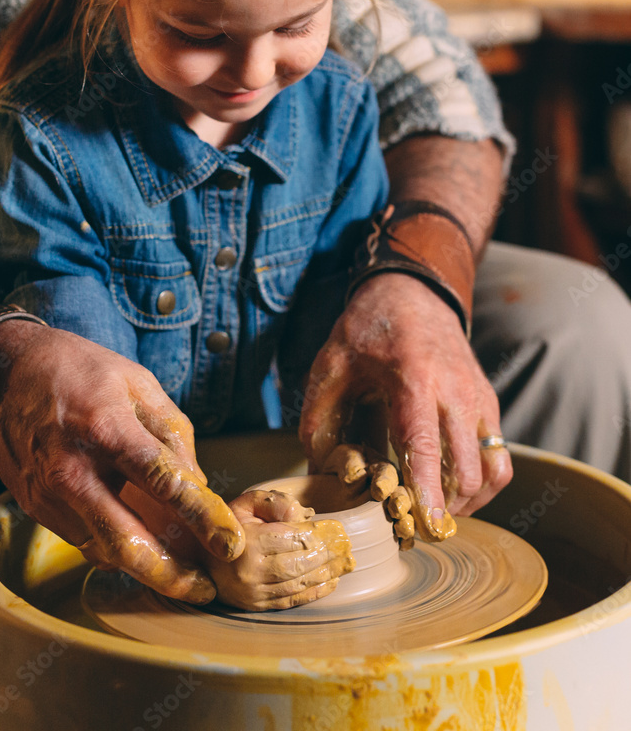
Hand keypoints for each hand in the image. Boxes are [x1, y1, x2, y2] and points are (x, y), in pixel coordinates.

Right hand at [0, 321, 244, 603]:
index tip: (230, 543)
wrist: (6, 372)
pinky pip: (83, 540)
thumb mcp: (137, 383)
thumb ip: (171, 434)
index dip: (202, 516)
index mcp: (106, 428)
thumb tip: (197, 485)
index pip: (164, 482)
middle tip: (204, 589)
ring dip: (146, 567)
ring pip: (104, 551)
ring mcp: (48, 494)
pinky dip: (114, 548)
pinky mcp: (34, 507)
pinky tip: (138, 543)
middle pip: (127, 541)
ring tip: (182, 573)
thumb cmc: (80, 370)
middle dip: (172, 575)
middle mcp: (73, 468)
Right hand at [201, 489, 353, 610]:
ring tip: (346, 563)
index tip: (338, 528)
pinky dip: (315, 592)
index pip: (294, 538)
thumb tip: (303, 516)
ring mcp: (253, 593)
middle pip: (301, 563)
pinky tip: (331, 582)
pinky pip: (292, 601)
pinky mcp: (256, 606)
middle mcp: (250, 571)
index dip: (321, 534)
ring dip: (328, 574)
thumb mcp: (245, 503)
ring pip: (300, 584)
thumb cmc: (227, 525)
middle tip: (348, 547)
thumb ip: (274, 503)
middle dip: (329, 555)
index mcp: (247, 542)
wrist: (199, 557)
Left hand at [299, 274, 512, 540]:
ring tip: (434, 513)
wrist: (413, 292)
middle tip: (414, 526)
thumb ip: (319, 415)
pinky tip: (454, 493)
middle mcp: (456, 392)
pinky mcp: (489, 404)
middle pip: (465, 468)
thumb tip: (320, 469)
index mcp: (414, 379)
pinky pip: (499, 457)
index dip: (429, 491)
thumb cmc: (369, 329)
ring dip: (467, 501)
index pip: (426, 446)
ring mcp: (479, 399)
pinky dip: (483, 484)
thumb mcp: (331, 363)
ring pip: (491, 469)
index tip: (428, 525)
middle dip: (445, 508)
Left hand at [319, 443, 417, 548]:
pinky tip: (403, 545)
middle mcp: (393, 489)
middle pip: (401, 495)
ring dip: (407, 523)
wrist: (335, 486)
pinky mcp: (392, 526)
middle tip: (397, 511)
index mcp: (381, 470)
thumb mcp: (343, 459)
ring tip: (402, 530)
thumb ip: (350, 465)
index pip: (385, 473)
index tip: (379, 491)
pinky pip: (403, 534)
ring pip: (406, 515)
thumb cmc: (342, 469)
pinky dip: (405, 540)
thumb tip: (353, 479)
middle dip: (401, 503)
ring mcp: (394, 508)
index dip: (384, 481)